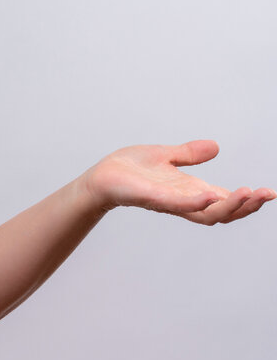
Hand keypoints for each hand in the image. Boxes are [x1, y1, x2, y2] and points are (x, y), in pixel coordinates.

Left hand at [81, 140, 274, 224]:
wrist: (100, 177)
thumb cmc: (129, 170)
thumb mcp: (165, 155)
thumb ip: (189, 154)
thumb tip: (216, 147)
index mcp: (190, 191)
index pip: (226, 200)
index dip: (248, 200)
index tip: (270, 193)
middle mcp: (184, 201)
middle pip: (223, 212)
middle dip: (248, 206)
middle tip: (268, 194)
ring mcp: (169, 202)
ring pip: (206, 213)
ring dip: (229, 205)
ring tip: (249, 194)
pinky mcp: (152, 199)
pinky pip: (178, 205)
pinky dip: (195, 202)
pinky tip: (209, 196)